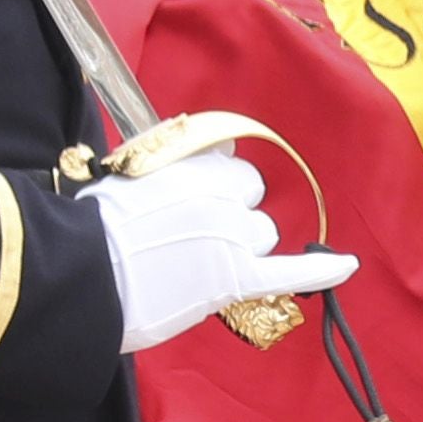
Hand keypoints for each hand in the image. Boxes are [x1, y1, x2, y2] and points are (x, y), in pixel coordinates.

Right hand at [86, 149, 355, 352]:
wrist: (74, 275)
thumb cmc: (87, 229)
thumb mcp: (129, 174)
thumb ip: (176, 158)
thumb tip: (219, 143)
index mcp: (192, 167)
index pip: (233, 168)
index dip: (220, 188)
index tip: (202, 202)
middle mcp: (219, 196)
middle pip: (251, 201)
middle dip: (234, 217)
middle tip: (194, 239)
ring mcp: (230, 237)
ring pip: (263, 236)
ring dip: (244, 248)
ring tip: (200, 265)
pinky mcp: (234, 278)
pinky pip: (292, 271)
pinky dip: (323, 270)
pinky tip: (347, 266)